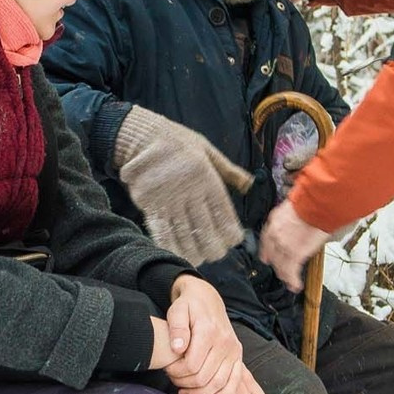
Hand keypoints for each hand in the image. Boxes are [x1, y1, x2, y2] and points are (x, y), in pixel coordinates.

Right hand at [114, 107, 253, 264]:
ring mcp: (169, 199)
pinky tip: (175, 253)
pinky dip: (169, 244)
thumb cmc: (178, 141)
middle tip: (214, 255)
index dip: (229, 232)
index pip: (223, 213)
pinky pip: (161, 229)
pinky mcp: (150, 203)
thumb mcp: (208, 150)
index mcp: (207, 179)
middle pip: (204, 228)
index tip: (232, 241)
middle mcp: (190, 191)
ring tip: (198, 259)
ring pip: (183, 233)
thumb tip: (251, 184)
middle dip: (212, 247)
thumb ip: (229, 171)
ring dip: (192, 250)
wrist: (142, 134)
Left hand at [162, 276, 267, 393]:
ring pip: (218, 383)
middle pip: (204, 377)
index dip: (176, 373)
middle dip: (184, 383)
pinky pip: (234, 382)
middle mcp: (225, 342)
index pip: (191, 365)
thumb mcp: (177, 310)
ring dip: (200, 393)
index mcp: (208, 331)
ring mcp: (234, 351)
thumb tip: (177, 348)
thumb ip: (176, 328)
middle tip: (173, 379)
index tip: (167, 369)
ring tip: (184, 391)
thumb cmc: (189, 305)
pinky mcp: (238, 356)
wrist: (208, 299)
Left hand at [257, 198, 331, 291]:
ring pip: (281, 266)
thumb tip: (297, 224)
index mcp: (273, 221)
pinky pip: (291, 272)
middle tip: (281, 272)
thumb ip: (290, 219)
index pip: (266, 241)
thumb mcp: (293, 208)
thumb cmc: (310, 201)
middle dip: (276, 265)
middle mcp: (274, 235)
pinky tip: (295, 286)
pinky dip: (293, 281)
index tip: (267, 258)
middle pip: (272, 256)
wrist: (316, 203)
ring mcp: (283, 246)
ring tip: (290, 283)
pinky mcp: (294, 254)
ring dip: (285, 276)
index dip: (267, 252)